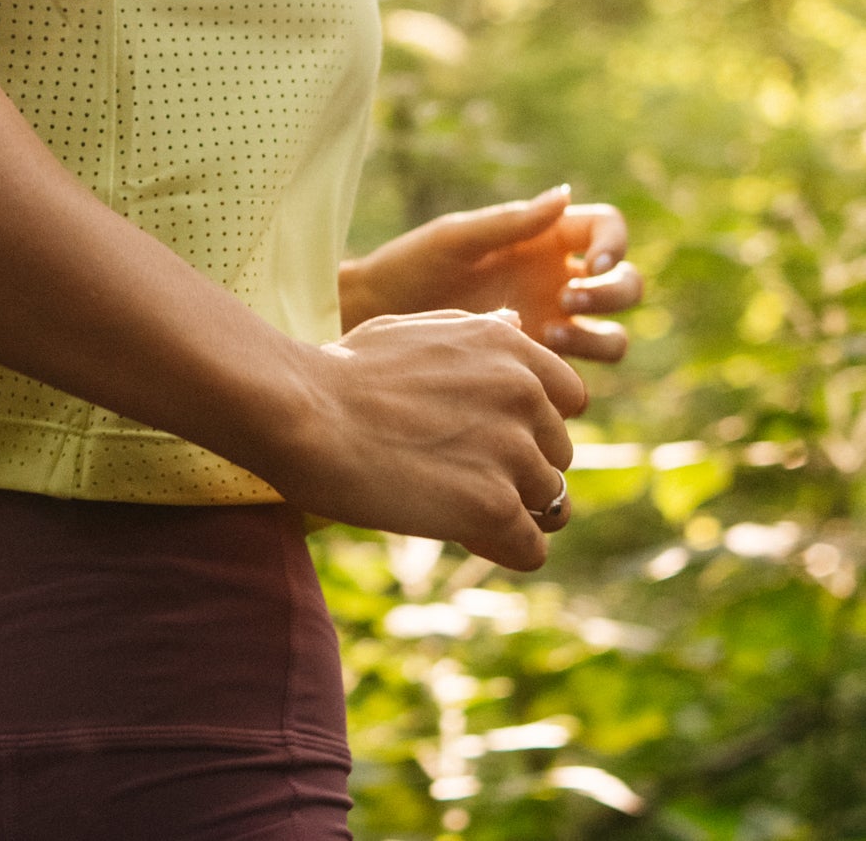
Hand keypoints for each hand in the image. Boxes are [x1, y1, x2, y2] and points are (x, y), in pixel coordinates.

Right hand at [272, 308, 585, 570]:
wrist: (304, 413)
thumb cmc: (344, 372)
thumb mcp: (415, 328)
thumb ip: (478, 331)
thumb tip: (519, 322)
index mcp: (508, 346)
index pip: (570, 399)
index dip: (531, 424)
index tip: (485, 436)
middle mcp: (522, 391)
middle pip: (559, 455)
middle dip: (519, 471)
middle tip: (455, 474)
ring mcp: (512, 448)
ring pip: (550, 504)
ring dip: (509, 512)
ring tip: (451, 503)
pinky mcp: (494, 505)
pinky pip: (531, 548)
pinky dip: (502, 549)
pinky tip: (460, 534)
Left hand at [339, 185, 642, 362]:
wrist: (376, 321)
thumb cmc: (410, 266)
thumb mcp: (457, 239)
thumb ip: (512, 222)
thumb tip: (566, 194)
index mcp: (544, 239)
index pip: (606, 229)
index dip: (615, 244)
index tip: (593, 263)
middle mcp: (556, 281)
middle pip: (626, 285)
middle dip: (614, 292)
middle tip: (567, 299)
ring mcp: (551, 326)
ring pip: (614, 336)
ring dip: (600, 336)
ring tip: (548, 331)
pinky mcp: (537, 368)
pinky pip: (581, 377)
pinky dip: (573, 370)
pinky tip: (531, 358)